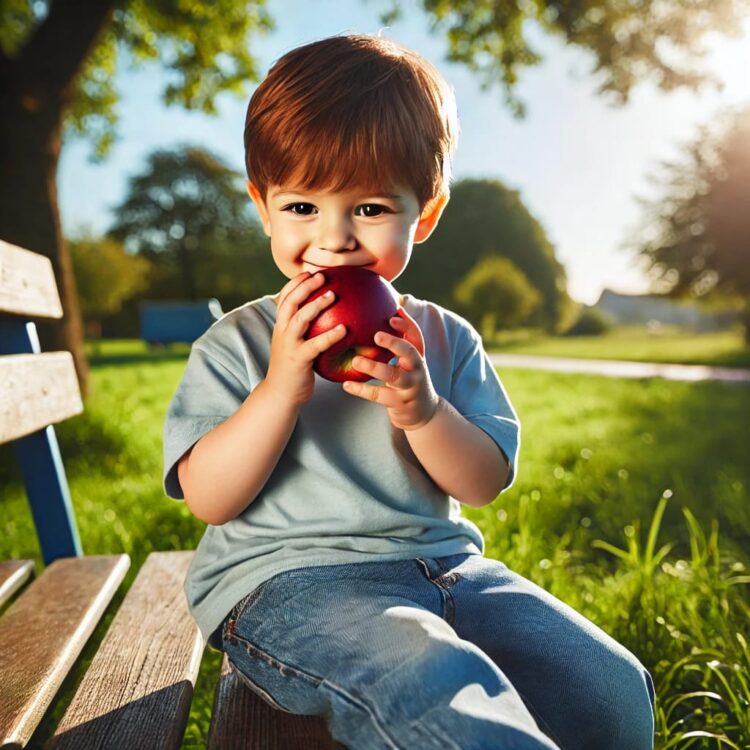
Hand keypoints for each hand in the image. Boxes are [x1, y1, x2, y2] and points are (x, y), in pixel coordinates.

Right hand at [266, 272, 347, 406]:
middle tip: (322, 276)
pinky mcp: (299, 359)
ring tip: (333, 295)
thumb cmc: (294, 368)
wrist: (281, 394)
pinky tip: (345, 329)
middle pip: (290, 302)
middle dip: (305, 286)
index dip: (295, 283)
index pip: (284, 298)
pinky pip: (316, 344)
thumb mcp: (296, 345)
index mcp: (281, 326)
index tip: (310, 272)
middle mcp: (282, 332)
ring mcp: (289, 345)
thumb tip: (331, 317)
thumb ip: (305, 331)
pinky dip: (330, 335)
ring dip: (316, 304)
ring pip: (300, 318)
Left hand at [342, 308, 438, 430]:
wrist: (423, 413)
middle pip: (409, 352)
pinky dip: (361, 390)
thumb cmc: (409, 379)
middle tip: (376, 335)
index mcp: (418, 355)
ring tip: (356, 360)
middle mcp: (417, 369)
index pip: (416, 336)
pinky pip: (379, 395)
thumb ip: (398, 341)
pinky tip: (346, 384)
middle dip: (394, 343)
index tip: (393, 313)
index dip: (406, 324)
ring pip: (393, 375)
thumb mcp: (409, 361)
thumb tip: (385, 311)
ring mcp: (410, 387)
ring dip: (374, 367)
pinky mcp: (400, 403)